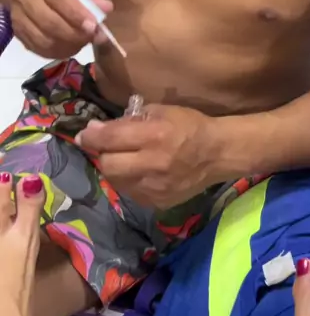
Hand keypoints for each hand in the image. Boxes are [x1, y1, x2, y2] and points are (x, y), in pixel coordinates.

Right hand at [11, 0, 112, 58]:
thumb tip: (106, 8)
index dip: (76, 13)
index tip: (94, 25)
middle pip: (48, 21)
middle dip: (74, 33)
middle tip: (93, 37)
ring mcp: (17, 16)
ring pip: (43, 39)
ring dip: (68, 45)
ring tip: (85, 41)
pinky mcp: (18, 33)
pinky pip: (39, 49)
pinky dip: (58, 52)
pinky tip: (72, 46)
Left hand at [76, 104, 220, 208]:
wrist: (218, 154)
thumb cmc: (190, 126)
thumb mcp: (161, 111)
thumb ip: (130, 120)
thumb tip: (99, 130)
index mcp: (154, 136)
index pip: (110, 139)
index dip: (92, 137)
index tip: (84, 134)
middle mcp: (152, 164)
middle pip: (108, 164)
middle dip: (102, 154)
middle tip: (105, 146)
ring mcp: (154, 188)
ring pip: (116, 181)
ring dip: (114, 168)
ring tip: (123, 158)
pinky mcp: (157, 203)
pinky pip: (130, 193)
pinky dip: (128, 181)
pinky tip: (138, 172)